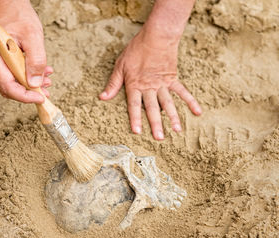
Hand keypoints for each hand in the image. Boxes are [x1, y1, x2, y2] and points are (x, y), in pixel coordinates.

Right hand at [0, 0, 51, 102]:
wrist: (9, 5)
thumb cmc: (18, 16)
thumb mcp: (33, 36)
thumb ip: (36, 60)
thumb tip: (35, 84)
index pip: (6, 85)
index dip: (24, 96)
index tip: (40, 98)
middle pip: (7, 87)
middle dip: (28, 92)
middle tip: (46, 90)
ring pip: (9, 83)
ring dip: (28, 85)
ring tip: (45, 78)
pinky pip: (9, 75)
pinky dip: (25, 77)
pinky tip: (38, 72)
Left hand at [99, 25, 200, 139]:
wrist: (157, 36)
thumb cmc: (136, 50)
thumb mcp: (120, 65)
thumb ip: (113, 83)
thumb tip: (102, 97)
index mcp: (135, 85)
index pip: (134, 105)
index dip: (135, 118)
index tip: (138, 132)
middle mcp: (149, 87)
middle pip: (153, 108)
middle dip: (156, 124)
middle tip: (160, 138)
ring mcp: (162, 84)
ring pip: (168, 103)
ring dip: (173, 117)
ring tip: (177, 131)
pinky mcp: (172, 79)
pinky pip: (182, 91)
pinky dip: (190, 101)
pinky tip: (197, 112)